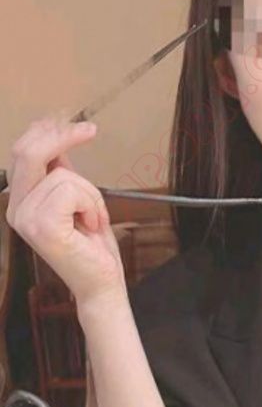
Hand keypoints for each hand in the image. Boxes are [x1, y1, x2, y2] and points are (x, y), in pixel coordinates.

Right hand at [5, 117, 126, 307]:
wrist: (101, 282)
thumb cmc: (92, 245)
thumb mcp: (77, 198)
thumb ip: (62, 171)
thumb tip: (57, 137)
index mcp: (20, 201)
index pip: (23, 152)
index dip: (47, 130)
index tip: (76, 123)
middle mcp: (15, 209)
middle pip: (29, 151)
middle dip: (63, 135)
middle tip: (90, 130)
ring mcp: (25, 218)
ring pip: (62, 174)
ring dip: (90, 193)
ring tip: (92, 218)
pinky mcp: (41, 226)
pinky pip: (70, 189)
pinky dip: (91, 203)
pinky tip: (90, 225)